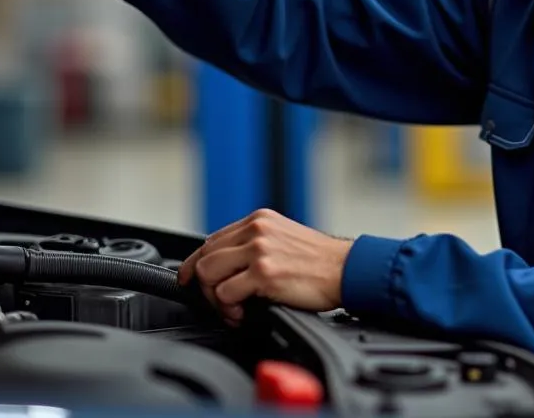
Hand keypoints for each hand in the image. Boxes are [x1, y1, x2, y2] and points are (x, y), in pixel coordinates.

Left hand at [178, 209, 352, 325]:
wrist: (345, 268)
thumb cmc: (318, 260)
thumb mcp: (283, 237)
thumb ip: (254, 243)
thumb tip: (226, 264)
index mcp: (258, 220)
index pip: (211, 240)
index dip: (194, 264)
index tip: (188, 279)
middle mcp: (256, 230)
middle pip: (204, 257)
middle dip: (204, 286)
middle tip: (221, 303)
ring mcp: (259, 249)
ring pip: (208, 274)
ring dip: (215, 299)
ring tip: (233, 309)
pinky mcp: (264, 272)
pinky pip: (226, 294)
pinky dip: (230, 310)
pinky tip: (245, 313)